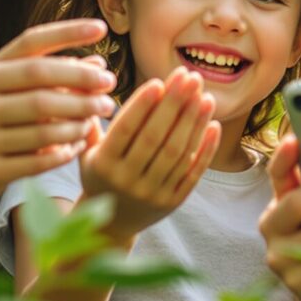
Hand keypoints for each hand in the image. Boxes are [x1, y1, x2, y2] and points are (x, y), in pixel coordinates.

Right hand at [0, 18, 117, 219]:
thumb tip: (96, 63)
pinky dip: (65, 152)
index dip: (67, 34)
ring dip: (79, 121)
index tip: (101, 29)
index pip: (29, 44)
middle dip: (83, 85)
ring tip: (97, 118)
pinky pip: (40, 160)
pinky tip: (78, 145)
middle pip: (42, 86)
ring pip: (45, 127)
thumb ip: (41, 78)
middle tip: (110, 88)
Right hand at [79, 66, 220, 239]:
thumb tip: (91, 86)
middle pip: (155, 137)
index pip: (125, 129)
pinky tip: (214, 125)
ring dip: (194, 122)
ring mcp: (151, 193)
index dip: (142, 104)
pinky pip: (192, 174)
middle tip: (189, 77)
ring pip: (176, 153)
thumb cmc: (101, 176)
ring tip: (206, 96)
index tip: (159, 81)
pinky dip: (205, 150)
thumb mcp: (86, 154)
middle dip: (174, 104)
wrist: (112, 223)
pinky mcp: (172, 203)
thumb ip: (92, 124)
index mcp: (103, 165)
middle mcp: (127, 181)